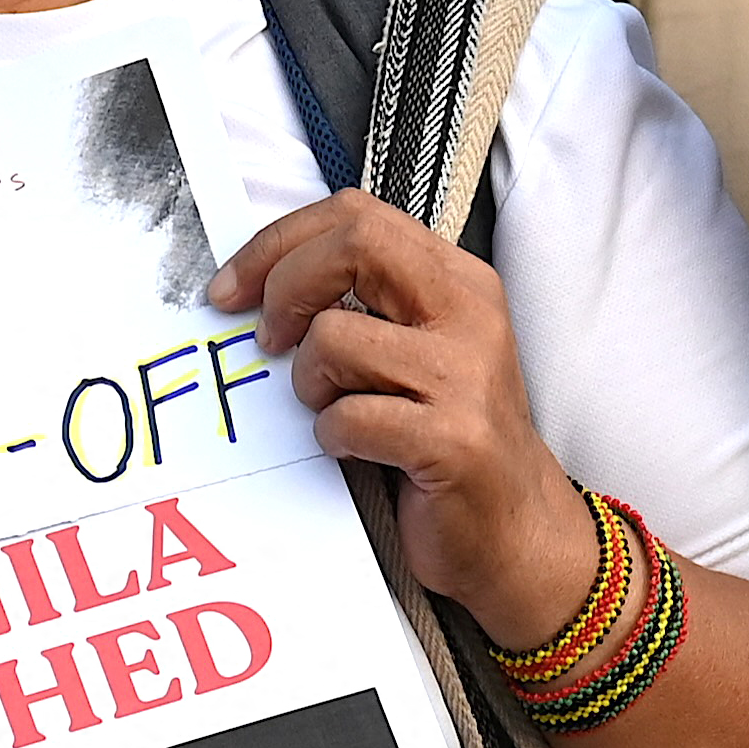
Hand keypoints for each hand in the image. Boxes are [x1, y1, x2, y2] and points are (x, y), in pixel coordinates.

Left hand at [207, 194, 592, 639]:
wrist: (516, 531)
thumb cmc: (447, 437)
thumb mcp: (419, 348)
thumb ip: (366, 302)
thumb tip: (260, 279)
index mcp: (459, 281)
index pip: (356, 216)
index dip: (279, 243)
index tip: (232, 289)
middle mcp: (470, 314)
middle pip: (352, 246)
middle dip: (284, 288)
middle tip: (268, 340)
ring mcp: (466, 377)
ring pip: (335, 337)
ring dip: (309, 382)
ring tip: (332, 410)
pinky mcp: (453, 440)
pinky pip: (349, 416)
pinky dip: (332, 436)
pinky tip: (354, 450)